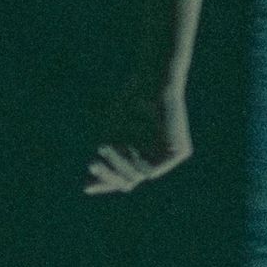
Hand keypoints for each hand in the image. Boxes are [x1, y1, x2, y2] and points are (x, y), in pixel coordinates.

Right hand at [84, 75, 191, 194]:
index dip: (105, 181)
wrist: (155, 80)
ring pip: (138, 176)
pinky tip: (126, 151)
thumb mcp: (111, 132)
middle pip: (128, 180)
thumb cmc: (131, 100)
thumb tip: (87, 187)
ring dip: (117, 163)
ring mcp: (169, 156)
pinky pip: (154, 169)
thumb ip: (105, 158)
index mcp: (143, 154)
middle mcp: (157, 158)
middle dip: (108, 175)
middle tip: (91, 165)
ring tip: (102, 146)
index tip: (85, 186)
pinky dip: (136, 163)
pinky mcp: (180, 152)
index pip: (122, 176)